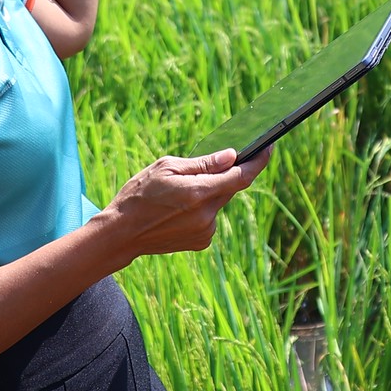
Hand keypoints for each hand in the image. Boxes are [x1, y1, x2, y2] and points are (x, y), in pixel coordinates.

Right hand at [102, 150, 266, 258]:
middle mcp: (207, 215)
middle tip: (210, 165)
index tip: (269, 147)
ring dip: (209, 193)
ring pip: (218, 203)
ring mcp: (205, 231)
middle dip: (225, 175)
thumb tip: (232, 156)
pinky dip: (201, 209)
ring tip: (179, 194)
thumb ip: (203, 164)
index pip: (242, 176)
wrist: (121, 234)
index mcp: (199, 192)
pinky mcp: (201, 242)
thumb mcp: (167, 168)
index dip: (259, 161)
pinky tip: (179, 210)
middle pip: (230, 188)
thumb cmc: (139, 194)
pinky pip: (210, 217)